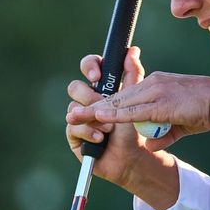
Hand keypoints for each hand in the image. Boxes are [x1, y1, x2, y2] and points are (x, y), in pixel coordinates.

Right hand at [64, 46, 173, 193]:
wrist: (136, 158)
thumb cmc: (136, 129)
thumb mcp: (137, 101)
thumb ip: (133, 75)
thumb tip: (132, 50)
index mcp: (102, 88)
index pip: (90, 68)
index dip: (90, 66)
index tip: (97, 73)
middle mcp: (88, 101)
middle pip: (75, 86)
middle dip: (87, 95)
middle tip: (99, 101)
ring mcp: (79, 118)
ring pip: (73, 108)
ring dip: (93, 118)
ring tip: (109, 129)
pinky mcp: (75, 136)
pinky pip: (71, 128)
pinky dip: (87, 132)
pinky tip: (99, 139)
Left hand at [71, 71, 209, 155]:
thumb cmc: (207, 111)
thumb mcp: (182, 123)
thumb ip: (164, 132)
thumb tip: (153, 145)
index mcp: (156, 85)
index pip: (125, 93)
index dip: (105, 102)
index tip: (88, 109)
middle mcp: (152, 84)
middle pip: (116, 96)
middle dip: (91, 105)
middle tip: (71, 112)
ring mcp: (155, 91)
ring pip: (119, 102)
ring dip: (95, 112)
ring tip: (75, 117)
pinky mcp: (160, 103)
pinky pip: (132, 111)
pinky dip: (114, 115)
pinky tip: (99, 118)